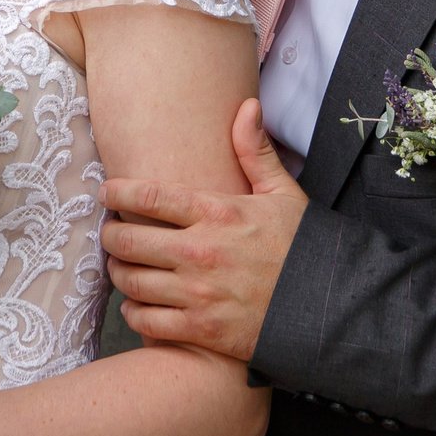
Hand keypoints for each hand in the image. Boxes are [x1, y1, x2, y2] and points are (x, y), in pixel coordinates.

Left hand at [100, 98, 306, 361]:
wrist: (330, 310)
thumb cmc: (304, 249)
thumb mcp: (284, 194)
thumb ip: (255, 151)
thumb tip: (247, 105)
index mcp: (218, 213)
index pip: (148, 196)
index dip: (117, 193)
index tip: (105, 193)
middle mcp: (201, 252)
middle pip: (128, 240)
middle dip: (111, 235)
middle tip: (111, 233)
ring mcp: (199, 294)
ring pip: (131, 281)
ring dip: (119, 272)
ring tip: (122, 266)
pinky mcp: (201, 330)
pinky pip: (146, 321)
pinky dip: (134, 312)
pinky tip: (137, 304)